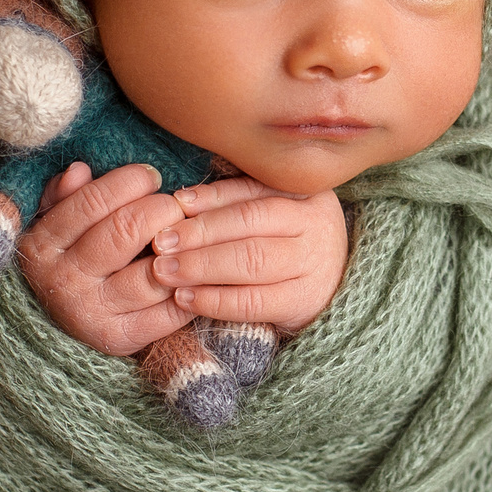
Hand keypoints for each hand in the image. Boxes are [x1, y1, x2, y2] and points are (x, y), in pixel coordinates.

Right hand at [17, 162, 191, 355]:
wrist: (53, 331)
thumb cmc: (65, 263)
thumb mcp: (52, 226)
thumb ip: (64, 197)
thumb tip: (80, 171)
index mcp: (42, 245)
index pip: (93, 201)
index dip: (130, 181)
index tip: (151, 176)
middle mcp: (63, 281)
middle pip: (127, 230)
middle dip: (162, 209)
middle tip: (176, 205)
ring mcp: (91, 313)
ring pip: (153, 272)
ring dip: (181, 249)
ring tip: (186, 236)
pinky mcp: (119, 338)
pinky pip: (169, 310)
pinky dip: (189, 287)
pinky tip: (191, 271)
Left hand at [146, 177, 348, 334]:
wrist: (331, 293)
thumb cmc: (287, 248)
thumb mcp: (271, 217)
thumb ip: (235, 204)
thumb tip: (180, 200)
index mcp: (306, 192)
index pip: (252, 190)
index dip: (211, 197)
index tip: (175, 204)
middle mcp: (317, 223)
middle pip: (250, 222)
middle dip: (199, 232)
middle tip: (160, 243)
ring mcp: (315, 263)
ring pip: (251, 260)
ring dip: (201, 265)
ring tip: (165, 271)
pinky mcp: (305, 302)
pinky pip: (253, 301)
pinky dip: (214, 299)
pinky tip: (185, 298)